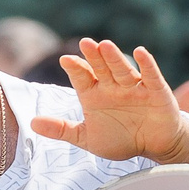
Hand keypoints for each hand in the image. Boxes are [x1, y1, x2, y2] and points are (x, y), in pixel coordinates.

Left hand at [34, 40, 188, 163]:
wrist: (154, 146)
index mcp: (94, 94)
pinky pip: (151, 76)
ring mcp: (134, 87)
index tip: (66, 60)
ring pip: (122, 70)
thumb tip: (32, 123)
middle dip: (94, 56)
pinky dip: (146, 64)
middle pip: (101, 68)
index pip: (82, 77)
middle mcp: (113, 87)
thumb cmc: (121, 139)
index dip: (75, 68)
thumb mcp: (87, 138)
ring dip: (115, 58)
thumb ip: (62, 129)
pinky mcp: (156, 91)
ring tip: (105, 45)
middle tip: (85, 43)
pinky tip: (140, 52)